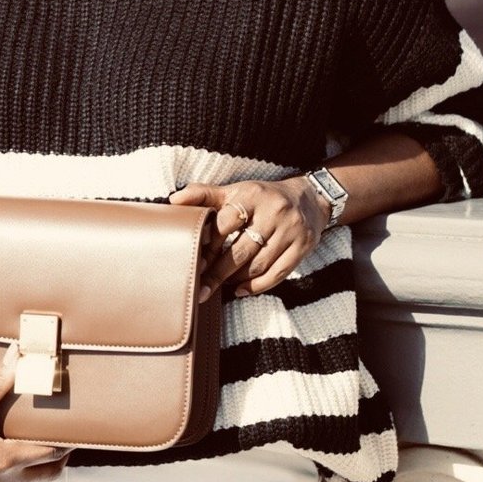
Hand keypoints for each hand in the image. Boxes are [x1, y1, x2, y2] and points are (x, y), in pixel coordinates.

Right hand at [0, 342, 72, 481]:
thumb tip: (19, 354)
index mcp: (5, 460)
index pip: (51, 453)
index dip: (70, 440)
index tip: (82, 427)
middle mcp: (1, 478)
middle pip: (46, 474)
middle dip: (61, 457)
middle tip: (68, 434)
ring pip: (28, 478)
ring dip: (40, 462)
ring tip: (44, 436)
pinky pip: (8, 477)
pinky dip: (19, 464)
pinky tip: (10, 443)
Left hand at [168, 177, 330, 301]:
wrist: (308, 198)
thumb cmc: (262, 197)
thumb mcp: (235, 191)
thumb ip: (204, 195)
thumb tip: (174, 201)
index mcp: (252, 194)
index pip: (226, 222)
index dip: (209, 242)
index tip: (195, 259)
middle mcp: (274, 211)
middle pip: (241, 249)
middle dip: (218, 271)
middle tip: (200, 286)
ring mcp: (291, 230)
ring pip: (258, 265)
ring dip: (236, 279)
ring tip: (220, 285)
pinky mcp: (303, 246)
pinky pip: (277, 274)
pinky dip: (256, 286)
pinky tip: (240, 290)